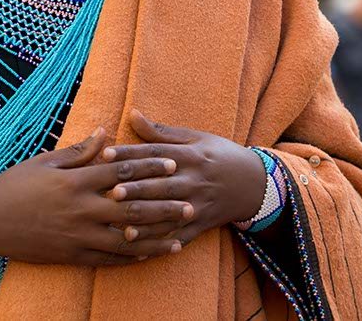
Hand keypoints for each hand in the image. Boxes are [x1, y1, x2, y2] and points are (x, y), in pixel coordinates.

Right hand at [0, 128, 190, 266]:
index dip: (150, 166)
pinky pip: (108, 259)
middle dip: (163, 205)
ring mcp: (78, 235)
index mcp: (75, 181)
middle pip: (131, 206)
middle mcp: (81, 209)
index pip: (121, 171)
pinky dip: (131, 257)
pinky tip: (150, 255)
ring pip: (126, 239)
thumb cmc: (15, 186)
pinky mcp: (72, 255)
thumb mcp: (45, 161)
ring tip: (179, 236)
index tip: (173, 163)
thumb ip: (80, 151)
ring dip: (155, 238)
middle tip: (189, 202)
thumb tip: (106, 132)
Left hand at [101, 110, 264, 247]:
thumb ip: (161, 131)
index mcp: (190, 155)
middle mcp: (193, 179)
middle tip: (110, 191)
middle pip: (160, 185)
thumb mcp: (196, 137)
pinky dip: (161, 243)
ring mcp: (198, 203)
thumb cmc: (219, 155)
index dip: (130, 153)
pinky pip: (180, 236)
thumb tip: (132, 114)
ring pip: (168, 213)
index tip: (106, 154)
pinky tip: (142, 247)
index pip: (155, 153)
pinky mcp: (202, 223)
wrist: (255, 183)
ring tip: (121, 224)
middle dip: (136, 189)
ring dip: (145, 220)